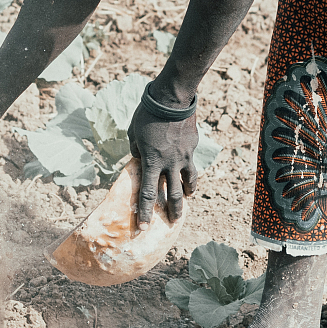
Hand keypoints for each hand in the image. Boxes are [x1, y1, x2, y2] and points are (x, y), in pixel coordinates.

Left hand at [130, 103, 200, 228]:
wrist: (172, 99)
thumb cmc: (147, 114)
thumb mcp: (133, 133)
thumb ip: (135, 149)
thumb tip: (138, 156)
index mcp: (151, 162)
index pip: (147, 194)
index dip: (144, 212)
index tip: (143, 228)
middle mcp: (170, 164)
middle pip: (173, 194)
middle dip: (173, 211)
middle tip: (173, 222)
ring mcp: (184, 156)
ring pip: (188, 181)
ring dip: (187, 193)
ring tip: (187, 199)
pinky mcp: (192, 147)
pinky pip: (190, 161)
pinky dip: (189, 168)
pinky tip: (188, 169)